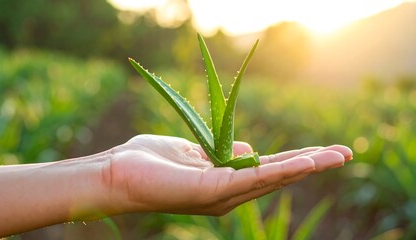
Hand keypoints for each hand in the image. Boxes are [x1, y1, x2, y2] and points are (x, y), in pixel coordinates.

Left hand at [106, 134, 352, 215]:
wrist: (119, 173)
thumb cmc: (153, 162)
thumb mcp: (196, 152)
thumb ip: (225, 153)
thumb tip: (250, 151)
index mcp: (226, 180)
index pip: (270, 169)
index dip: (298, 159)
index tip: (323, 150)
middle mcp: (230, 192)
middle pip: (279, 175)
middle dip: (313, 164)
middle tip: (346, 154)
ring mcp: (222, 193)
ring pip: (272, 178)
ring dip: (305, 166)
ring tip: (334, 157)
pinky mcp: (212, 190)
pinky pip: (251, 177)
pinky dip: (280, 170)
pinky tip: (304, 164)